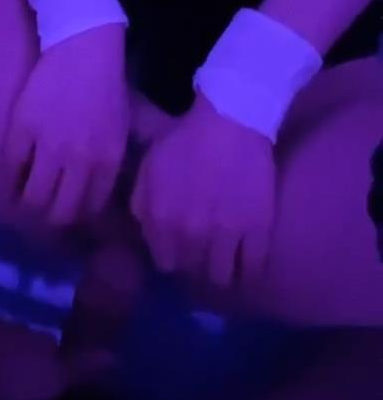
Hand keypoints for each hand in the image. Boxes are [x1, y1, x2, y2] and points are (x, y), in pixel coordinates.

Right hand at [3, 25, 129, 225]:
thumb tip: (93, 191)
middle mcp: (79, 161)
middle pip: (59, 212)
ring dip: (28, 203)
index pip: (89, 208)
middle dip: (51, 218)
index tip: (67, 212)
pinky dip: (11, 177)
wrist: (83, 47)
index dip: (77, 215)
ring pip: (33, 197)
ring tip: (24, 199)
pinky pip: (12, 167)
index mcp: (107, 161)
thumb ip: (107, 162)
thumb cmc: (106, 86)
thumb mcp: (120, 129)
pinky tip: (12, 176)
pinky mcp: (23, 130)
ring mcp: (49, 146)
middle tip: (44, 212)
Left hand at [131, 93, 275, 286]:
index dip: (172, 256)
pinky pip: (251, 269)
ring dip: (219, 273)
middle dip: (194, 265)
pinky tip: (244, 268)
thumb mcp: (149, 167)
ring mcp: (226, 236)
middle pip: (191, 271)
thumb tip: (146, 233)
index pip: (164, 262)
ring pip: (220, 277)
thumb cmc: (185, 140)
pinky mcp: (257, 231)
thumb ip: (140, 204)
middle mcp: (190, 234)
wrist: (230, 121)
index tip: (179, 250)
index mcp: (161, 220)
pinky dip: (247, 273)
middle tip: (201, 254)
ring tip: (223, 264)